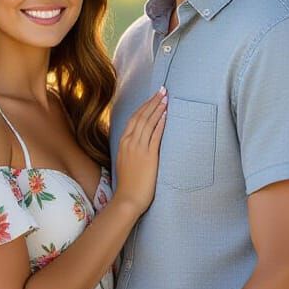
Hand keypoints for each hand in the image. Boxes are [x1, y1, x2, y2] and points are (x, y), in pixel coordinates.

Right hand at [114, 86, 166, 213]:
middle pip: (141, 116)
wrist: (128, 198)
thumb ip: (131, 150)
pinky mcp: (148, 156)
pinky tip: (166, 114)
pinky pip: (155, 135)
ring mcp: (138, 148)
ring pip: (148, 122)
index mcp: (123, 142)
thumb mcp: (125, 162)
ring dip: (158, 108)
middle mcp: (129, 142)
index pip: (134, 118)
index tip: (153, 96)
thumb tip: (140, 143)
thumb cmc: (129, 183)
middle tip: (162, 90)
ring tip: (166, 98)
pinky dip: (160, 123)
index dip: (144, 106)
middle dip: (152, 102)